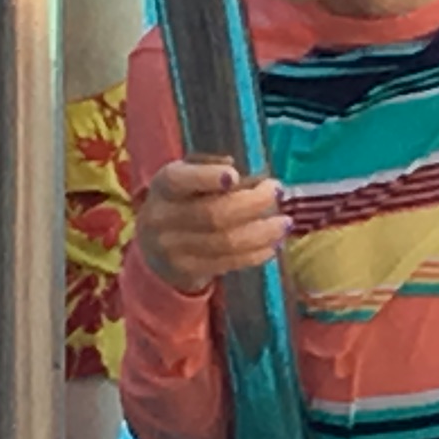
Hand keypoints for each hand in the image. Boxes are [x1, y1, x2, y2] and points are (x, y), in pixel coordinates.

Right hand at [135, 156, 285, 294]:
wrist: (154, 247)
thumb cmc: (182, 200)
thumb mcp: (186, 176)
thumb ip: (209, 167)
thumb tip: (235, 169)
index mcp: (163, 186)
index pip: (181, 181)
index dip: (207, 178)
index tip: (235, 175)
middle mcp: (162, 218)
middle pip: (213, 214)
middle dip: (252, 203)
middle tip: (277, 192)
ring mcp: (174, 249)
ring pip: (225, 242)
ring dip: (261, 232)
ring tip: (283, 223)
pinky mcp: (189, 271)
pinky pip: (228, 263)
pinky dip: (255, 254)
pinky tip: (272, 244)